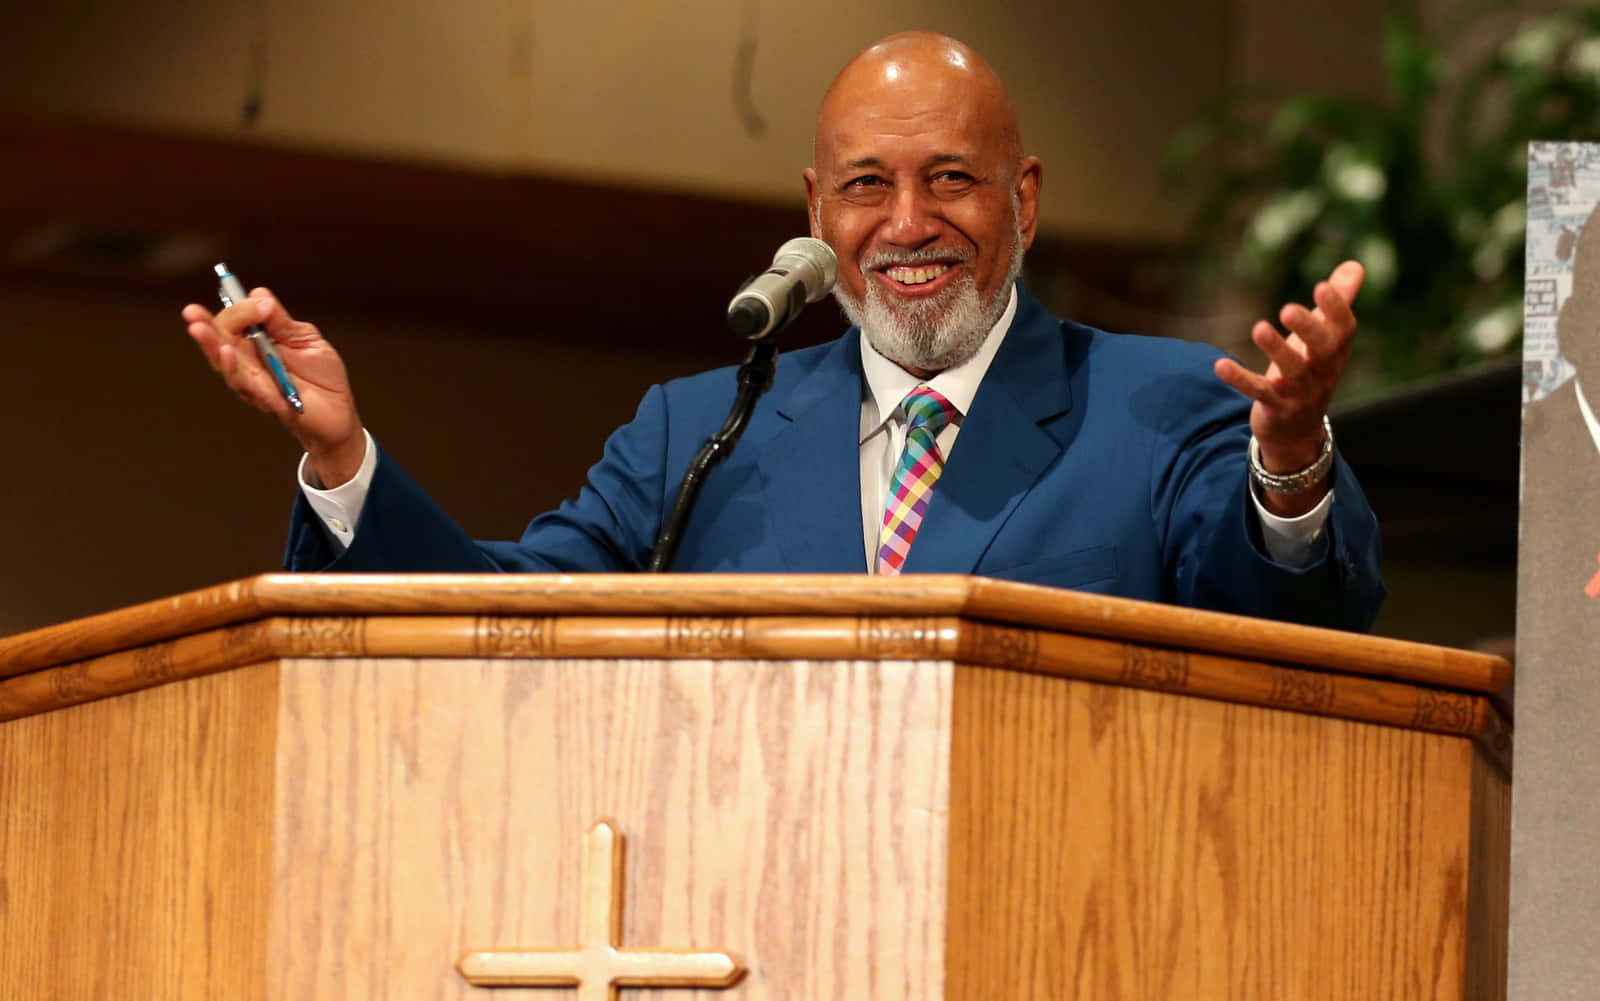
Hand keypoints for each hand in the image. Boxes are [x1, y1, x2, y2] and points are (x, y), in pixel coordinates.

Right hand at [183, 288, 366, 487]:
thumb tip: (258, 293)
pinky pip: (249, 387)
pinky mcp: (268, 401)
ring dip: (213, 347)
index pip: (234, 322)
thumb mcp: (305, 338)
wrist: (340, 412)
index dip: (239, 309)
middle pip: (220, 342)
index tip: (259, 303)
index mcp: (256, 342)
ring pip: (227, 365)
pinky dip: (237, 371)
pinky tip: (227, 355)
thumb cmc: (322, 375)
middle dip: (205, 326)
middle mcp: (248, 362)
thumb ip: (281, 320)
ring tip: (200, 331)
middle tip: (193, 312)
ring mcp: (255, 383)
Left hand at [1213, 260, 1363, 515]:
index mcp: (1336, 350)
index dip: (1336, 308)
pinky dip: (1240, 379)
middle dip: (1308, 329)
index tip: (1322, 286)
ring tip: (1258, 328)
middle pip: (1322, 350)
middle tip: (1288, 309)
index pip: (1343, 328)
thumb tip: (1355, 264)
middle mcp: (1322, 371)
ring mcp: (1299, 392)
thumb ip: (1338, 301)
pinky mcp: (1275, 407)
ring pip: (1291, 371)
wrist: (1299, 431)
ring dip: (1275, 350)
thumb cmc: (1310, 370)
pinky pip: (1258, 392)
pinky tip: (1220, 365)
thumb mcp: (1324, 337)